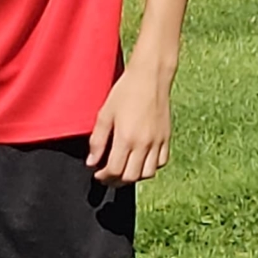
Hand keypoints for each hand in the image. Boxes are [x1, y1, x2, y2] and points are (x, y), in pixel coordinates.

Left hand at [88, 58, 173, 184]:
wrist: (150, 77)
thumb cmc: (125, 92)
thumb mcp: (105, 114)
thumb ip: (98, 141)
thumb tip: (91, 162)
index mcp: (126, 138)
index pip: (114, 170)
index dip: (104, 177)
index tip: (98, 174)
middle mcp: (143, 144)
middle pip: (131, 177)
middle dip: (117, 180)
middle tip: (108, 175)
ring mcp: (157, 142)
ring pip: (147, 173)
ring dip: (134, 176)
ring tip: (124, 169)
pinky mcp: (166, 137)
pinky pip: (161, 162)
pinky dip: (151, 167)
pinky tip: (141, 161)